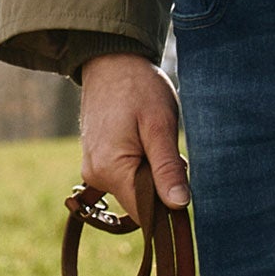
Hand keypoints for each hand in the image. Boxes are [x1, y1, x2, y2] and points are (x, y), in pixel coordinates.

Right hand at [79, 52, 188, 214]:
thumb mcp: (160, 125)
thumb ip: (167, 168)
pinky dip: (140, 166)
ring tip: (154, 140)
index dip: (168, 205)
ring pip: (133, 190)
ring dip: (152, 174)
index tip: (182, 179)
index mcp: (110, 170)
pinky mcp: (96, 162)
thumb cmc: (138, 88)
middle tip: (169, 149)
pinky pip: (124, 177)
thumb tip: (178, 205)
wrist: (111, 62)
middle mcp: (95, 176)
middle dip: (161, 185)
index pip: (144, 213)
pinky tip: (143, 141)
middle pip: (139, 203)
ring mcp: (93, 170)